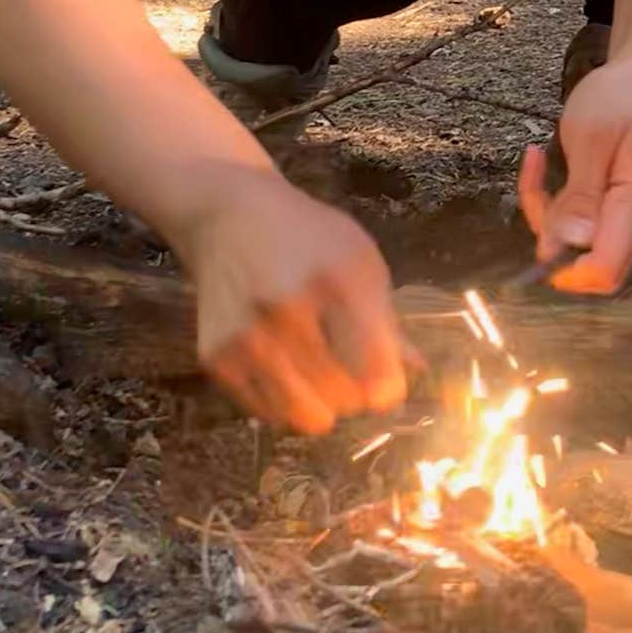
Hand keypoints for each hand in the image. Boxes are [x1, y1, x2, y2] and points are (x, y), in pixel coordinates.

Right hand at [174, 170, 408, 433]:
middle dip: (356, 393)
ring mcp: (249, 336)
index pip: (377, 371)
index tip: (385, 383)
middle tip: (347, 368)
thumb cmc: (307, 237)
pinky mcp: (217, 357)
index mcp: (337, 281)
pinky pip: (269, 413)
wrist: (229, 216)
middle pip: (347, 400)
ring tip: (319, 373)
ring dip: (321, 404)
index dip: (388, 387)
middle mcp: (289, 310)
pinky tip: (284, 365)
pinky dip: (283, 400)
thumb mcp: (360, 258)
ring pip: (308, 416)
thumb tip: (414, 370)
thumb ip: (387, 317)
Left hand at [517, 56, 631, 293]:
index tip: (540, 215)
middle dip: (548, 226)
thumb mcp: (591, 135)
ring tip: (540, 159)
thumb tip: (565, 246)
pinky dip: (559, 208)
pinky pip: (584, 235)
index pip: (602, 272)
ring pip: (578, 250)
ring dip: (549, 212)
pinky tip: (547, 168)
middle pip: (584, 265)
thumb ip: (580, 194)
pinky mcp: (626, 225)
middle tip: (535, 168)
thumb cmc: (622, 99)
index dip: (561, 264)